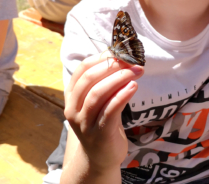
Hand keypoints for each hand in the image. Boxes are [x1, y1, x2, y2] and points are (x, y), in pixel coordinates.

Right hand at [64, 52, 143, 170]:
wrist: (100, 157)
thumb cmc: (102, 122)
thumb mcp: (99, 100)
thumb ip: (105, 81)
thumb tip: (120, 55)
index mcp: (72, 96)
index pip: (83, 69)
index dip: (102, 57)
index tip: (120, 52)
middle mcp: (73, 108)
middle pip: (90, 79)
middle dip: (112, 66)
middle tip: (132, 61)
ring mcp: (84, 122)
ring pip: (98, 93)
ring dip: (119, 78)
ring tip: (136, 72)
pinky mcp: (98, 133)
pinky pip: (109, 110)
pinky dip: (122, 95)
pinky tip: (133, 87)